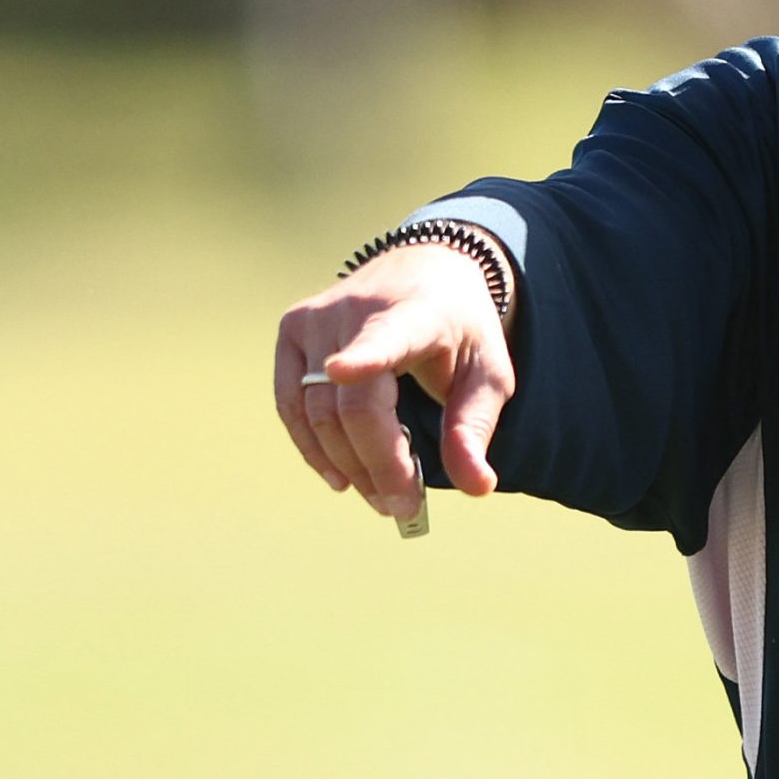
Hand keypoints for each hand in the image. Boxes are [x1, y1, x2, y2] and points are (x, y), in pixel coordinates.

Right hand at [272, 242, 515, 519]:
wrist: (424, 271)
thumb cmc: (461, 329)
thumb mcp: (488, 372)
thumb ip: (475, 427)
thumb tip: (477, 488)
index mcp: (416, 313)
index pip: (388, 337)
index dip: (365, 357)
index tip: (344, 372)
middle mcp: (357, 308)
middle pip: (353, 406)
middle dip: (377, 465)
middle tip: (403, 508)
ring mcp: (317, 316)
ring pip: (318, 411)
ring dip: (347, 465)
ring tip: (382, 497)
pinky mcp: (292, 328)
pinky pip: (290, 402)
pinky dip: (312, 446)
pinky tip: (340, 477)